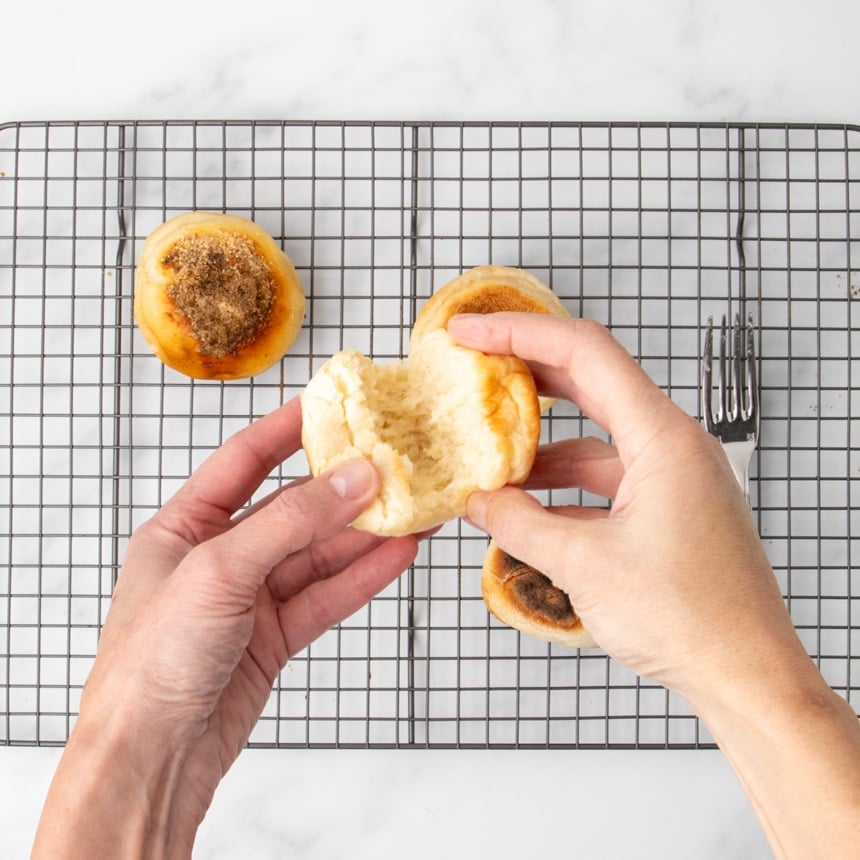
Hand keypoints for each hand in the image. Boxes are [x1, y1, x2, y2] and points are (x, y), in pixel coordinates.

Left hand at [33, 397, 419, 857]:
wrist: (151, 758)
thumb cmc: (150, 661)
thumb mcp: (219, 571)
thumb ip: (291, 522)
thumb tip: (352, 478)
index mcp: (184, 527)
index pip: (243, 460)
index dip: (287, 429)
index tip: (330, 404)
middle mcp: (219, 556)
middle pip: (293, 509)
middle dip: (344, 489)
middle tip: (394, 465)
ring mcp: (250, 597)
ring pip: (318, 554)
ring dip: (365, 534)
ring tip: (414, 509)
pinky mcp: (275, 635)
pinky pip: (326, 595)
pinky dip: (362, 576)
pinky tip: (397, 555)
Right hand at [449, 312, 859, 858]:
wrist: (746, 675)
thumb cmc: (690, 618)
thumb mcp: (583, 564)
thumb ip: (519, 523)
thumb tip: (480, 501)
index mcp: (662, 437)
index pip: (583, 352)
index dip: (518, 332)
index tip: (468, 331)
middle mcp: (672, 445)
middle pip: (589, 383)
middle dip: (525, 375)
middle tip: (472, 371)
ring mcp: (672, 477)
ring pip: (592, 439)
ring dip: (539, 448)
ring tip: (488, 462)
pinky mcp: (667, 508)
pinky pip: (604, 479)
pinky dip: (562, 487)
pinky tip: (525, 508)